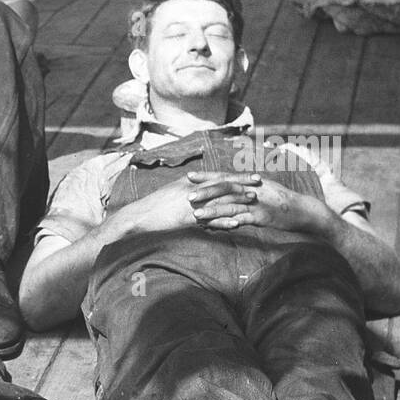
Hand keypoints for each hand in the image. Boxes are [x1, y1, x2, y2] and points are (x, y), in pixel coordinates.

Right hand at [115, 171, 260, 236]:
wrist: (139, 216)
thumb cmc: (155, 206)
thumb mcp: (173, 192)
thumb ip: (190, 190)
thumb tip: (202, 190)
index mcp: (190, 181)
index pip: (218, 176)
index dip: (237, 176)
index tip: (252, 176)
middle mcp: (192, 189)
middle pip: (222, 184)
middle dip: (242, 184)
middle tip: (260, 185)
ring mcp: (190, 203)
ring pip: (219, 199)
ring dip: (238, 200)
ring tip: (254, 201)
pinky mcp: (186, 218)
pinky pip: (210, 219)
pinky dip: (224, 220)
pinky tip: (237, 223)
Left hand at [191, 171, 326, 233]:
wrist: (305, 211)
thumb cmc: (282, 204)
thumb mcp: (263, 194)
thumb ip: (245, 191)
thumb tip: (229, 192)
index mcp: (250, 182)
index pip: (225, 177)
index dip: (207, 176)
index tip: (189, 176)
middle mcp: (253, 189)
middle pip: (225, 188)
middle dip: (205, 192)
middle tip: (187, 195)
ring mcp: (258, 203)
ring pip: (232, 204)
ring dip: (213, 209)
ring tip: (196, 214)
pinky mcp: (264, 216)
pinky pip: (244, 219)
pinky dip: (230, 222)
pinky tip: (217, 226)